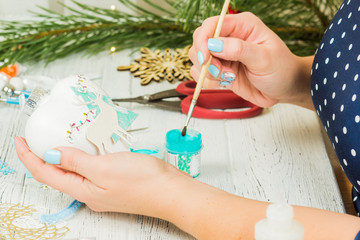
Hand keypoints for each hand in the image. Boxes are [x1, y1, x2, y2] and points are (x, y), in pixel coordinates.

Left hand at [13, 136, 184, 216]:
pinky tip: (91, 144)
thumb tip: (51, 154)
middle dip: (44, 156)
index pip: (45, 174)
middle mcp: (90, 192)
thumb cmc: (143, 182)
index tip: (19, 140)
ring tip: (62, 137)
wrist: (170, 191)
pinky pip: (92, 167)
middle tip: (38, 136)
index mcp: (83, 190)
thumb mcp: (104, 168)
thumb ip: (76, 161)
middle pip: (57, 174)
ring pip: (75, 170)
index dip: (29, 157)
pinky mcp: (115, 180)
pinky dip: (85, 154)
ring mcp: (103, 187)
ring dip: (65, 154)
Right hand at [189, 12, 312, 108]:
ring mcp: (223, 55)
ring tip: (229, 77)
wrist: (285, 89)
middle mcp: (229, 37)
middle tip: (220, 71)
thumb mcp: (264, 58)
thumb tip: (213, 44)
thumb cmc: (280, 69)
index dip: (203, 40)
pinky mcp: (220, 71)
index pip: (211, 25)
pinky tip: (226, 83)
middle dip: (204, 58)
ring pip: (197, 59)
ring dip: (208, 72)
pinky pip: (201, 74)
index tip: (206, 58)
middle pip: (199, 40)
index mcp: (242, 25)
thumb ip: (239, 49)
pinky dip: (209, 81)